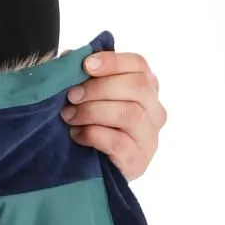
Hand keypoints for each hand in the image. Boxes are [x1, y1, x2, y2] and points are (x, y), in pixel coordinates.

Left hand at [60, 48, 165, 177]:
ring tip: (70, 116)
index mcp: (146, 88)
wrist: (90, 168)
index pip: (139, 65)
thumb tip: (69, 57)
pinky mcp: (138, 162)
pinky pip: (119, 142)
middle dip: (100, 88)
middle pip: (138, 87)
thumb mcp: (87, 95)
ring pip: (130, 114)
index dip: (113, 61)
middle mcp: (155, 111)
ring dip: (93, 111)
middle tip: (72, 95)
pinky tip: (77, 135)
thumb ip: (82, 75)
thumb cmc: (90, 123)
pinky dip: (94, 135)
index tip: (86, 65)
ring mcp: (150, 138)